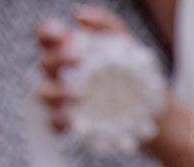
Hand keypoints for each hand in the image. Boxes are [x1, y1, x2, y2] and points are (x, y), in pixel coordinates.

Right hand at [38, 8, 193, 166]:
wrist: (148, 104)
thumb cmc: (127, 66)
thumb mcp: (122, 41)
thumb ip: (104, 23)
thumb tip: (79, 16)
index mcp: (66, 49)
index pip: (46, 36)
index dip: (48, 32)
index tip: (62, 33)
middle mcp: (58, 72)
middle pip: (44, 63)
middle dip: (57, 59)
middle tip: (77, 57)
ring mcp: (61, 98)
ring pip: (44, 93)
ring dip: (58, 92)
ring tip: (81, 93)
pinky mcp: (68, 121)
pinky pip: (54, 122)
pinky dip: (61, 120)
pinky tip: (74, 119)